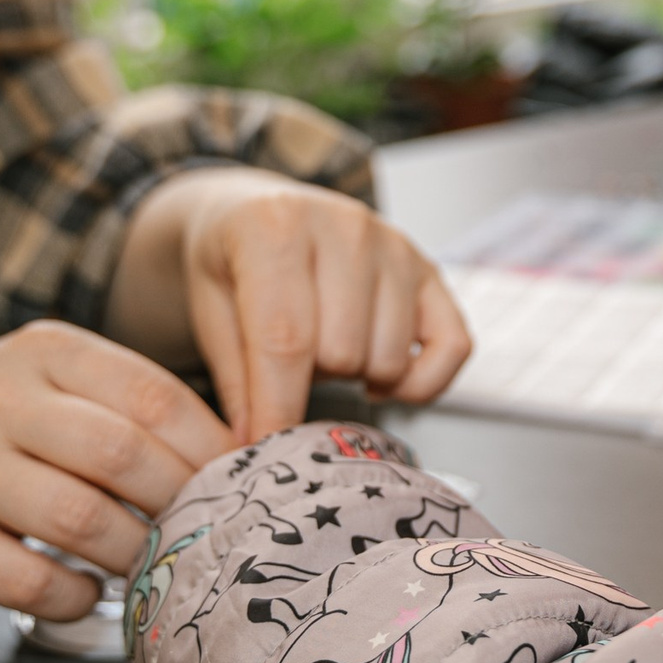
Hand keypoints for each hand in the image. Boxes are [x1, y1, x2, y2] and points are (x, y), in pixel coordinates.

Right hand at [0, 322, 232, 619]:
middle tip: (202, 529)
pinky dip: (76, 595)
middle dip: (177, 501)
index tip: (236, 479)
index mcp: (43, 351)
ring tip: (150, 562)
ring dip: (132, 551)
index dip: (208, 444)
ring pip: (80, 519)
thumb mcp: (49, 381)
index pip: (151, 393)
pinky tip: (90, 591)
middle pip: (122, 455)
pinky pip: (28, 579)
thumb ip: (126, 403)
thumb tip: (232, 454)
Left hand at [109, 167, 472, 442]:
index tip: (263, 450)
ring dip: (356, 378)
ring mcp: (396, 246)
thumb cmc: (231, 264)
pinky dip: (421, 382)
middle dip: (309, 382)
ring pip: (389, 358)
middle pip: (342, 353)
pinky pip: (454, 347)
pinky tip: (379, 377)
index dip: (276, 406)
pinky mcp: (430, 269)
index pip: (286, 338)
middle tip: (286, 368)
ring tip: (325, 355)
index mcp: (277, 227)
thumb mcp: (208, 310)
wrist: (258, 213)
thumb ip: (234, 377)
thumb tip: (254, 446)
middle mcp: (347, 227)